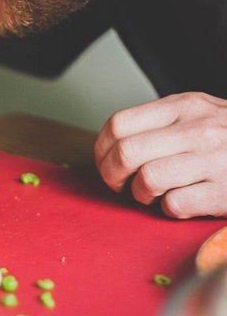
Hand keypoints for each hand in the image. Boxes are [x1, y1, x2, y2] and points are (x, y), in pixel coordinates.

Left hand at [95, 92, 226, 217]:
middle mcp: (196, 130)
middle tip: (116, 183)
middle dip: (111, 173)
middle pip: (127, 152)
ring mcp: (212, 160)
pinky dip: (168, 208)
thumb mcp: (200, 112)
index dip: (101, 147)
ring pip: (147, 179)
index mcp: (183, 106)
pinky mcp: (224, 192)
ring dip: (140, 193)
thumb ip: (162, 121)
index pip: (120, 124)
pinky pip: (174, 204)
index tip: (103, 160)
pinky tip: (178, 203)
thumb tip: (114, 141)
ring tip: (149, 194)